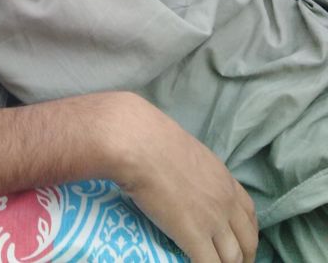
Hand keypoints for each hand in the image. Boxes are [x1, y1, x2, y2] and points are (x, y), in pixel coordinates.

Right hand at [107, 94, 257, 262]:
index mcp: (224, 180)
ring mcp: (213, 221)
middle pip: (248, 240)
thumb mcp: (187, 152)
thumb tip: (184, 178)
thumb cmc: (155, 139)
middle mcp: (226, 202)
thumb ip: (195, 170)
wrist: (141, 145)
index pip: (249, 213)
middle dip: (244, 257)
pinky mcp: (194, 236)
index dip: (247, 233)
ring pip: (233, 258)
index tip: (241, 242)